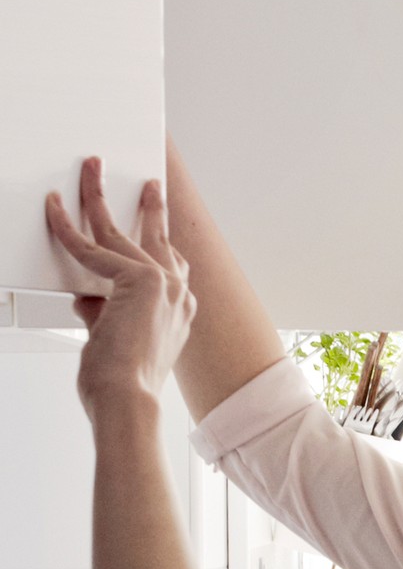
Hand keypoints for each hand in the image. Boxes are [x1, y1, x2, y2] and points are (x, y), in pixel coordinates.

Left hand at [44, 158, 194, 416]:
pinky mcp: (141, 280)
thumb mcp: (113, 339)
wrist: (127, 397)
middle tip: (148, 186)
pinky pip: (91, 247)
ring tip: (91, 171)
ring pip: (123, 231)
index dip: (161, 243)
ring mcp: (165, 286)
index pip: (172, 268)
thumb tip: (85, 296)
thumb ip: (103, 312)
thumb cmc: (123, 381)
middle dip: (150, 208)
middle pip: (159, 241)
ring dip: (101, 197)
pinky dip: (67, 228)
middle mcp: (180, 297)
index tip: (158, 226)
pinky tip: (55, 208)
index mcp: (180, 314)